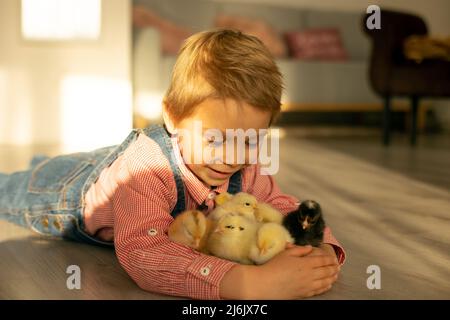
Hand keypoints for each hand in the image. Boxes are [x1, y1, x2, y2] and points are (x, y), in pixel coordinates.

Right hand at [222, 245, 338, 298]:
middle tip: (338, 267)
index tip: (334, 258)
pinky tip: (328, 285)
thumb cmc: (274, 266)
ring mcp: (308, 285)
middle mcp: (310, 274)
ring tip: (335, 275)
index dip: (330, 259)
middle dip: (333, 268)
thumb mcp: (286, 253)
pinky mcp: (305, 294)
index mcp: (305, 263)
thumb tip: (309, 248)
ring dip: (332, 278)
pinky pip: (319, 290)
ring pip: (325, 281)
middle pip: (326, 271)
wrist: (266, 284)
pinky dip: (326, 287)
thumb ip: (299, 250)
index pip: (322, 260)